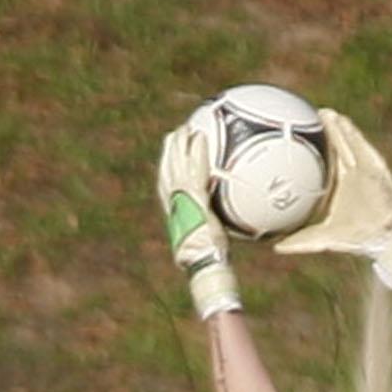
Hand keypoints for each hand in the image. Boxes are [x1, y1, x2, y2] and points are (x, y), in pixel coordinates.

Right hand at [156, 118, 240, 317]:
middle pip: (166, 167)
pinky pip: (195, 169)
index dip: (168, 166)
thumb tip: (226, 225)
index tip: (172, 154)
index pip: (166, 183)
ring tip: (187, 128)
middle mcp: (173, 201)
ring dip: (180, 143)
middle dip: (170, 149)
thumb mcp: (210, 238)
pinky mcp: (193, 197)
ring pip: (175, 162)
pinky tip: (202, 137)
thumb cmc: (210, 257)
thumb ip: (214, 225)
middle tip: (178, 133)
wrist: (206, 262)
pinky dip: (197, 152)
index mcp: (174, 210)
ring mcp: (181, 197)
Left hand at [274, 111, 391, 291]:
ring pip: (347, 143)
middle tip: (307, 118)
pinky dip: (351, 133)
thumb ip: (301, 241)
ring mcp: (363, 169)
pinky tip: (341, 121)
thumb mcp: (323, 238)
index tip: (295, 141)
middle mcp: (349, 175)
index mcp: (336, 187)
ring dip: (336, 127)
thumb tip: (275, 248)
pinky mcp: (374, 166)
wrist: (383, 237)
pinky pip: (361, 145)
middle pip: (335, 149)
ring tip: (323, 113)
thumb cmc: (356, 237)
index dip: (311, 153)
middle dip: (323, 133)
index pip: (322, 165)